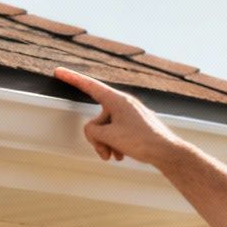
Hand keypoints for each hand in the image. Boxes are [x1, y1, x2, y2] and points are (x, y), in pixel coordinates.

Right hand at [51, 66, 188, 166]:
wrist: (167, 153)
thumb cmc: (142, 141)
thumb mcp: (109, 136)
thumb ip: (93, 131)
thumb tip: (93, 131)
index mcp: (117, 100)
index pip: (89, 86)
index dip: (72, 79)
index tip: (59, 71)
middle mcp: (123, 104)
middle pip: (96, 118)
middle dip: (97, 138)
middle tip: (105, 152)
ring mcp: (129, 114)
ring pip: (106, 129)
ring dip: (106, 144)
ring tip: (115, 156)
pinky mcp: (134, 125)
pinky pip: (116, 133)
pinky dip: (115, 144)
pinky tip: (122, 155)